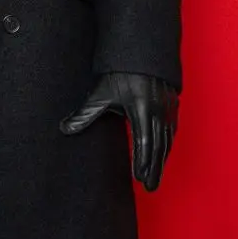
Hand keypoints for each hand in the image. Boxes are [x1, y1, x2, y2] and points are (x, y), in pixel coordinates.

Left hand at [59, 72, 178, 190]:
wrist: (141, 50)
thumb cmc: (120, 72)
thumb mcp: (100, 92)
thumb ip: (85, 113)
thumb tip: (65, 129)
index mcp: (141, 109)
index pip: (144, 142)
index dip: (143, 162)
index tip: (139, 179)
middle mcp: (158, 110)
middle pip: (159, 146)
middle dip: (155, 168)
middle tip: (151, 187)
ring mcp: (168, 108)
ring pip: (168, 140)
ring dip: (163, 160)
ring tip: (156, 177)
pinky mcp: (172, 104)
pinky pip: (172, 130)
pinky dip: (168, 145)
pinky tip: (164, 154)